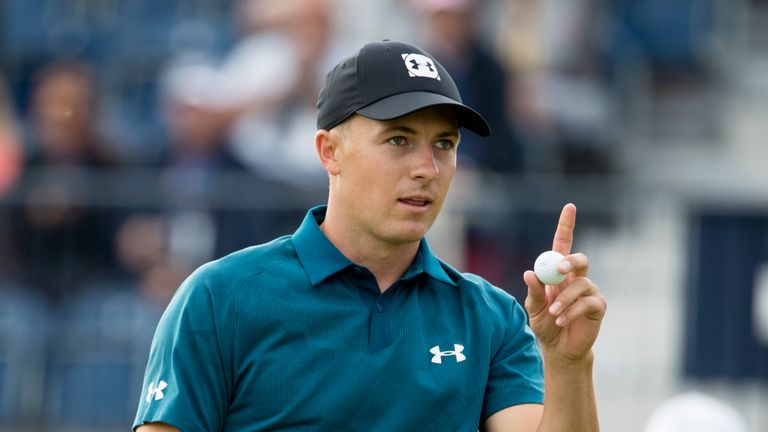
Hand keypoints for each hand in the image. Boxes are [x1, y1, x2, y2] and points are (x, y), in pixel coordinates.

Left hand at [524, 203, 606, 361]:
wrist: (559, 348)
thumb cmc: (545, 324)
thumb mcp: (533, 308)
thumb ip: (533, 292)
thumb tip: (529, 273)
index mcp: (558, 272)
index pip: (564, 243)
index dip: (567, 225)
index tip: (569, 207)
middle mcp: (576, 277)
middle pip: (580, 259)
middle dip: (571, 262)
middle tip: (560, 271)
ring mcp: (589, 291)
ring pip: (582, 284)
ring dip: (564, 299)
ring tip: (553, 313)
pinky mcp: (598, 306)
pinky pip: (588, 302)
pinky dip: (571, 312)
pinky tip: (561, 321)